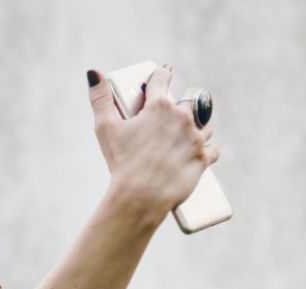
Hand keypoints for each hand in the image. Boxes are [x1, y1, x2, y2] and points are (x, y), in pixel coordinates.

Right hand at [88, 66, 218, 225]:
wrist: (140, 197)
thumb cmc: (122, 163)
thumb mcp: (105, 128)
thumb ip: (100, 98)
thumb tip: (93, 73)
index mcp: (159, 105)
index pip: (163, 77)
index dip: (160, 77)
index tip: (160, 81)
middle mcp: (182, 117)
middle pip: (189, 100)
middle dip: (180, 107)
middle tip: (167, 120)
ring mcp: (195, 138)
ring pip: (204, 124)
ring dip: (195, 128)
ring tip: (180, 138)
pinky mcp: (203, 158)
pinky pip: (211, 149)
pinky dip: (204, 151)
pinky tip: (193, 154)